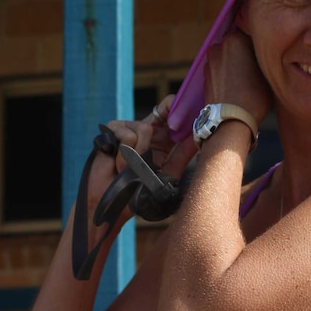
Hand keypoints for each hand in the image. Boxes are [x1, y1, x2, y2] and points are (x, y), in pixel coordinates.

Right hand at [87, 95, 196, 221]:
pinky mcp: (112, 129)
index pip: (176, 118)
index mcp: (163, 139)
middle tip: (176, 126)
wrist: (113, 202)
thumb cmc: (139, 189)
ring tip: (131, 169)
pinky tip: (119, 166)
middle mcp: (147, 129)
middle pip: (164, 108)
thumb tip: (198, 139)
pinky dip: (125, 157)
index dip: (186, 110)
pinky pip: (127, 137)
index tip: (195, 114)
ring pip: (145, 128)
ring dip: (140, 155)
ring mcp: (129, 127)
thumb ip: (182, 155)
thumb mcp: (167, 172)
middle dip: (172, 109)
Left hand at [204, 29, 272, 124]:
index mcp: (236, 39)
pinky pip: (219, 68)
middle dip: (243, 51)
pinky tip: (235, 85)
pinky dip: (226, 73)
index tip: (264, 53)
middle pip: (235, 43)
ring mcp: (210, 61)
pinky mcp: (204, 75)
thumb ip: (260, 54)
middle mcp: (219, 46)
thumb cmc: (254, 96)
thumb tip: (260, 49)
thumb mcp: (266, 71)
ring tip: (245, 78)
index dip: (258, 43)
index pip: (249, 32)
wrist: (230, 120)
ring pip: (226, 56)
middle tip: (255, 66)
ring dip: (234, 62)